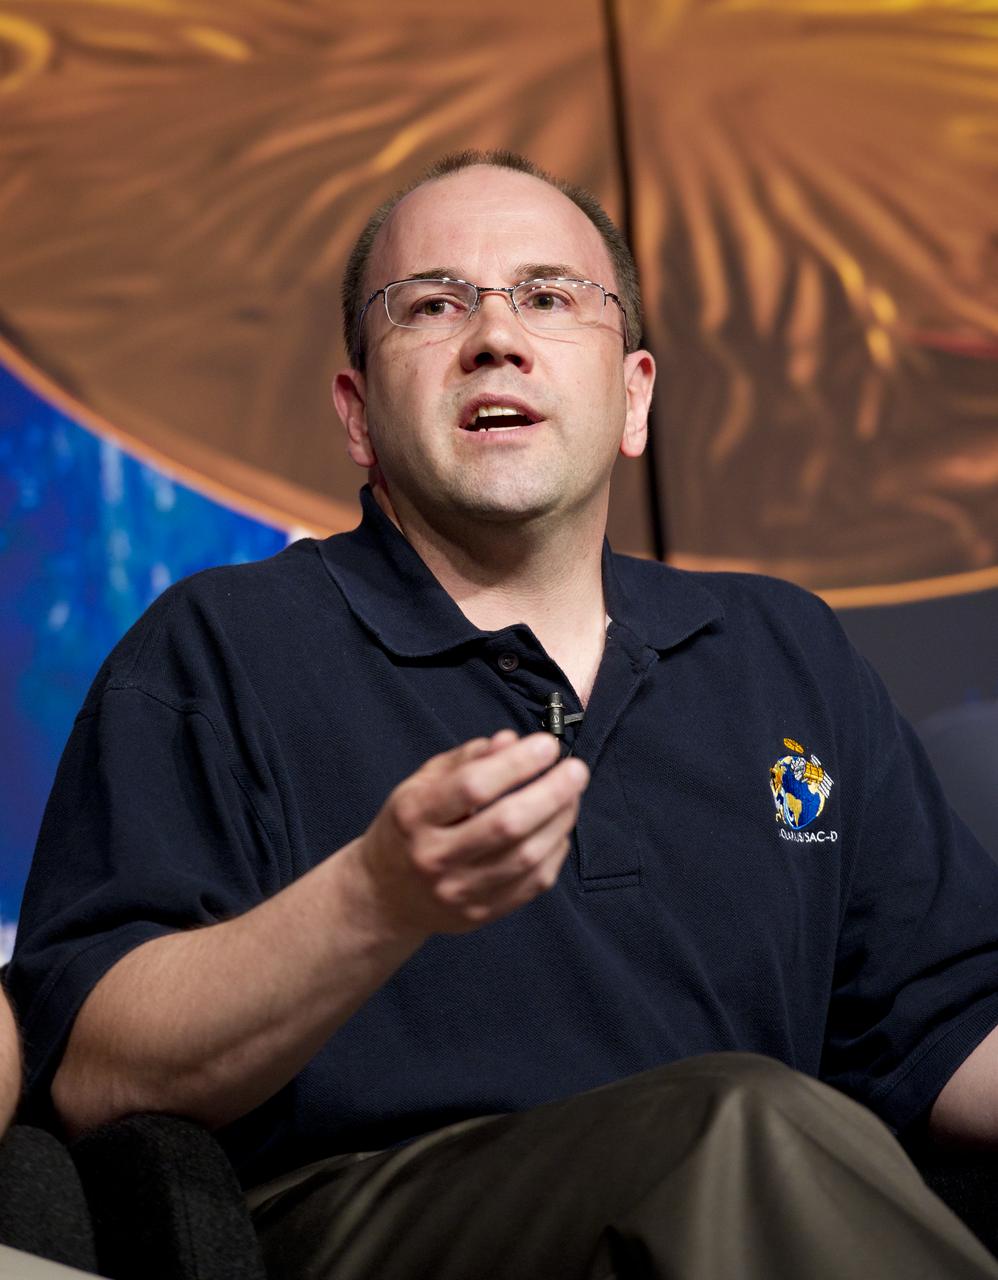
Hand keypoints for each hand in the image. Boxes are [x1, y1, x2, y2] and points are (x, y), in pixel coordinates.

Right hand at [353, 730, 588, 935]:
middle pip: (506, 824)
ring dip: (560, 820)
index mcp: (414, 816)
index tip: (548, 745)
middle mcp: (434, 857)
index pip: (472, 788)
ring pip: (527, 856)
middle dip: (551, 792)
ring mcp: (459, 891)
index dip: (517, 764)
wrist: (386, 894)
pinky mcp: (480, 915)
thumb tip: (512, 741)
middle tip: (576, 769)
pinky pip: (533, 883)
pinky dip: (555, 851)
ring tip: (573, 795)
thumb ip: (467, 759)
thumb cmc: (410, 826)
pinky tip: (559, 828)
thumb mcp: (422, 782)